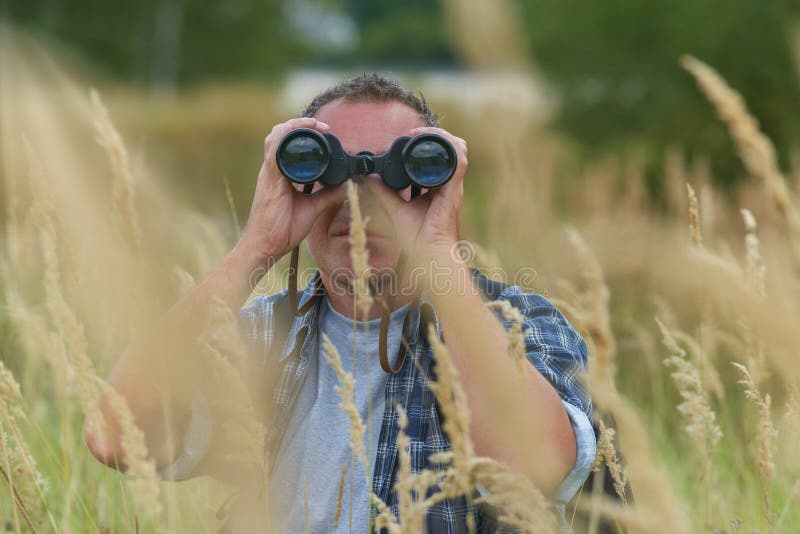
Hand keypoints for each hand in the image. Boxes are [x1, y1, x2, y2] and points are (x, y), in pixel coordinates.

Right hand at [238, 118, 345, 263]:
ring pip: (274, 140)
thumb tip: (345, 186)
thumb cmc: (281, 229)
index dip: (302, 131)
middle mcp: (272, 171)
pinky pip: (273, 156)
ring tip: (312, 124)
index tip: (323, 129)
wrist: (265, 246)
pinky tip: (293, 135)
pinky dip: (283, 142)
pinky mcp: (270, 183)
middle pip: (279, 135)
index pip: (286, 143)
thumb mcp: (311, 208)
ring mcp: (269, 175)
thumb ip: (326, 195)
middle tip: (320, 125)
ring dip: (292, 127)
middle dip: (298, 124)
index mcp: (279, 174)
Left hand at [365, 126, 467, 263]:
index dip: (428, 140)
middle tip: (413, 132)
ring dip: (441, 136)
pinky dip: (448, 148)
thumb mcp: (394, 209)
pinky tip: (430, 143)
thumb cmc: (416, 238)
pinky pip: (458, 163)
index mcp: (438, 186)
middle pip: (452, 147)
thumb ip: (383, 192)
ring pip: (458, 149)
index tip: (408, 136)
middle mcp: (448, 183)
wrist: (428, 254)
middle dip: (434, 133)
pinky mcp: (453, 191)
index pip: (439, 156)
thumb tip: (368, 177)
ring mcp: (453, 186)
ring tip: (419, 133)